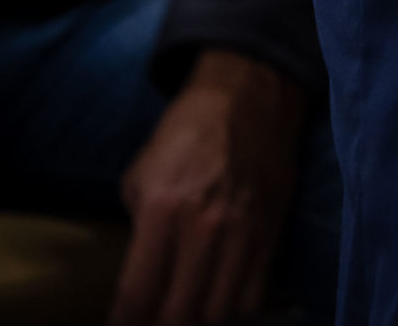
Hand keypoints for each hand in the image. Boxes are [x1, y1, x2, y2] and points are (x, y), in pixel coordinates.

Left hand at [111, 50, 306, 325]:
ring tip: (185, 314)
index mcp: (162, 209)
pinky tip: (219, 301)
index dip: (124, 325)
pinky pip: (255, 293)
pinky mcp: (272, 230)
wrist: (250, 95)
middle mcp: (205, 226)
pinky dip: (235, 309)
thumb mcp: (141, 175)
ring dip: (198, 321)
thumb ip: (139, 227)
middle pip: (180, 314)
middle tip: (151, 323)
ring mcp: (244, 231)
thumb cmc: (186, 132)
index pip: (138, 294)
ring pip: (220, 312)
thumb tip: (140, 274)